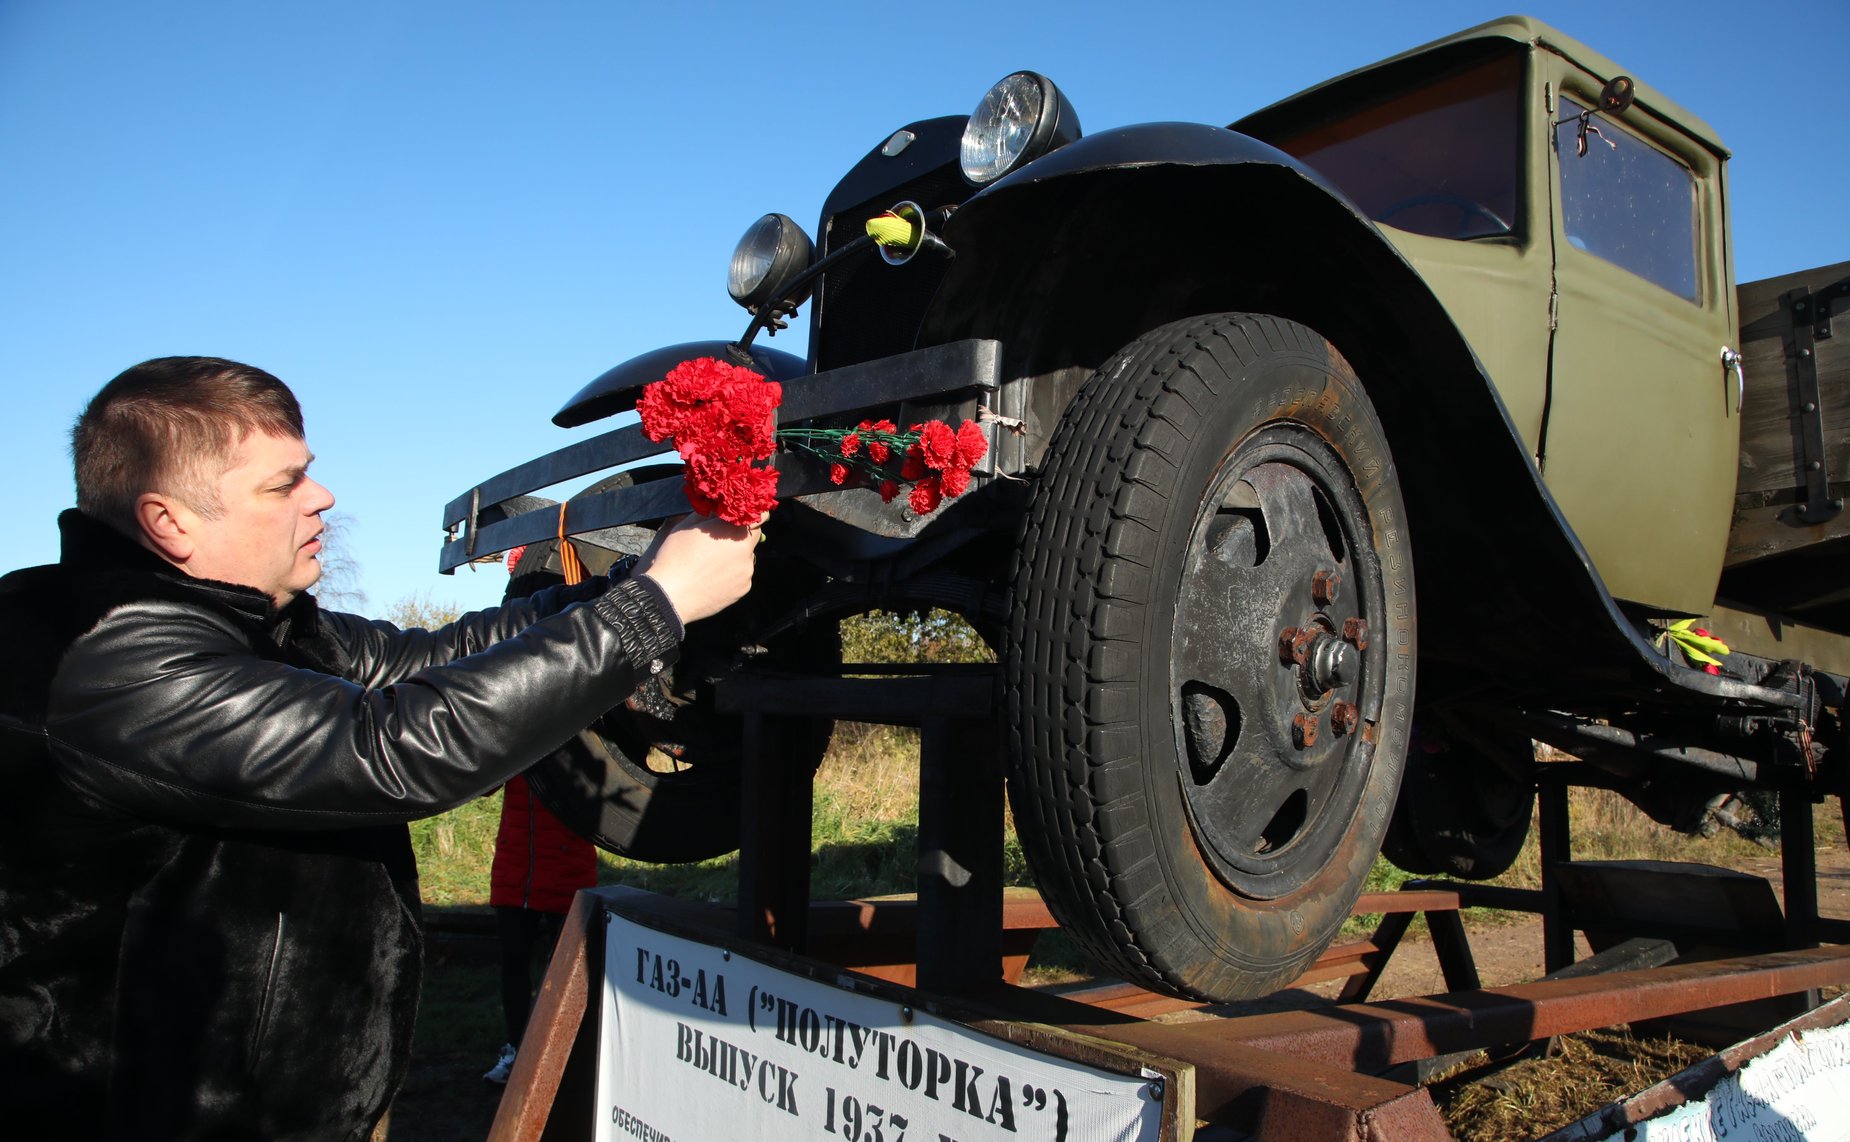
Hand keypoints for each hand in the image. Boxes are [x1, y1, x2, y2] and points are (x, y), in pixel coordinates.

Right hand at [631, 513, 763, 624]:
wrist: (671, 594)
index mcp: (734, 529)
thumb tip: (717, 512)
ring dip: (735, 556)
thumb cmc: (675, 556)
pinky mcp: (744, 588)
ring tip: (711, 564)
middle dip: (741, 536)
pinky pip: (741, 576)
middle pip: (753, 538)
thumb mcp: (687, 526)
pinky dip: (732, 575)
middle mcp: (746, 549)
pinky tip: (713, 578)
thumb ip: (708, 515)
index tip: (741, 518)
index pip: (757, 517)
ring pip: (746, 558)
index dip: (749, 516)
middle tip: (721, 541)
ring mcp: (747, 571)